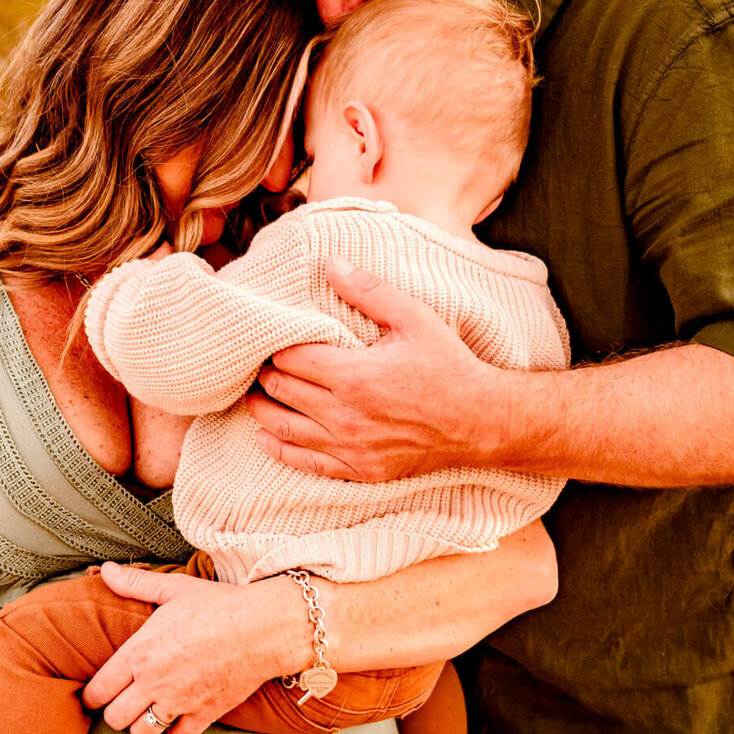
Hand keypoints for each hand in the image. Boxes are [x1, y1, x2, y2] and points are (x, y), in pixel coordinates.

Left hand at [81, 563, 301, 733]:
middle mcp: (154, 682)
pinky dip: (175, 729)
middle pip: (114, 718)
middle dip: (114, 711)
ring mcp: (179, 702)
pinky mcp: (204, 715)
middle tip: (121, 701)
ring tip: (146, 710)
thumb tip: (104, 570)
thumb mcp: (174, 588)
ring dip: (141, 724)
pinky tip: (178, 714)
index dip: (92, 695)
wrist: (263, 627)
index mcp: (140, 652)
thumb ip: (135, 584)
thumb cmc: (219, 605)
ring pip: (142, 733)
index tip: (96, 692)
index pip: (99, 689)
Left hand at [245, 256, 512, 481]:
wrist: (479, 421)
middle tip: (262, 362)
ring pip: (284, 427)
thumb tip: (331, 263)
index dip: (277, 346)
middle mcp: (345, 414)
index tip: (274, 338)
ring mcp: (350, 446)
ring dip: (262, 409)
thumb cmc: (448, 366)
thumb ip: (369, 290)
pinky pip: (306, 462)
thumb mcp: (414, 319)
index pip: (291, 357)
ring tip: (254, 395)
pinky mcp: (358, 470)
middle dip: (267, 373)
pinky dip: (279, 448)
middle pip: (282, 390)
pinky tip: (266, 436)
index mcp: (354, 375)